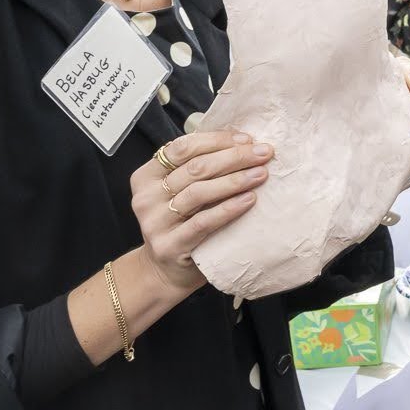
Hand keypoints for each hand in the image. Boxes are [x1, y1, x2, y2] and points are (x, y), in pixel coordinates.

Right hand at [133, 133, 270, 292]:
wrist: (164, 271)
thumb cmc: (180, 224)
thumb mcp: (179, 192)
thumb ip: (196, 168)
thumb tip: (240, 142)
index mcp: (146, 176)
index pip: (182, 147)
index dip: (217, 140)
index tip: (247, 139)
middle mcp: (146, 198)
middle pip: (195, 168)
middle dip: (234, 157)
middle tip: (264, 152)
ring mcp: (155, 223)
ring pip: (199, 192)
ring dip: (235, 180)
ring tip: (261, 174)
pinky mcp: (170, 245)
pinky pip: (204, 222)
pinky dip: (229, 209)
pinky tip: (249, 199)